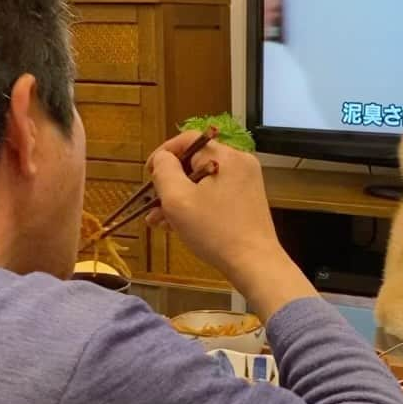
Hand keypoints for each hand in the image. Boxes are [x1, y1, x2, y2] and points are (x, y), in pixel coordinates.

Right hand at [147, 133, 317, 318]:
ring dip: (179, 198)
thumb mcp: (178, 199)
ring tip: (159, 221)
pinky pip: (215, 194)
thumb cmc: (215, 231)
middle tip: (151, 205)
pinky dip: (197, 205)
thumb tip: (163, 158)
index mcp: (226, 156)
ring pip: (203, 182)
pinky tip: (178, 225)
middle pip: (195, 162)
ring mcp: (246, 183)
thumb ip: (165, 171)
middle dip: (169, 184)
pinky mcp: (247, 201)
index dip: (164, 154)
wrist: (254, 263)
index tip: (148, 175)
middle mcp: (240, 164)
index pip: (188, 140)